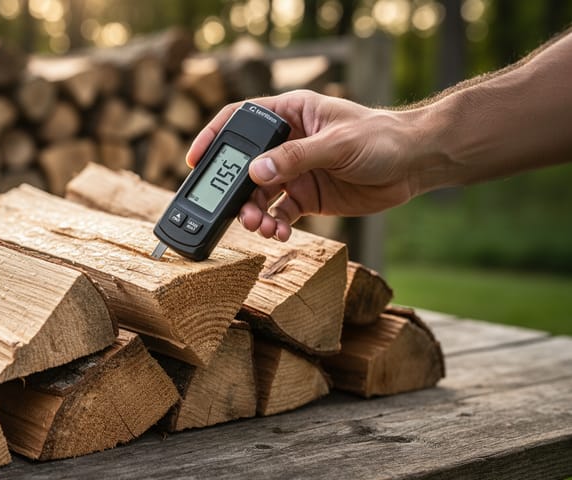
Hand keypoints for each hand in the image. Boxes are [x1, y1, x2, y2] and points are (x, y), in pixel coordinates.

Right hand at [186, 91, 419, 240]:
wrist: (415, 165)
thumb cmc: (382, 138)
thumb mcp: (337, 144)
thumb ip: (295, 158)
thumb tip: (255, 172)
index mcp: (290, 114)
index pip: (240, 121)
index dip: (214, 137)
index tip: (195, 160)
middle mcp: (287, 143)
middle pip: (245, 166)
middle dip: (236, 192)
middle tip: (236, 212)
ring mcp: (295, 172)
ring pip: (259, 195)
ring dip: (254, 214)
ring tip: (262, 228)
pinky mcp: (306, 197)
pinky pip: (279, 214)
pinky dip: (275, 226)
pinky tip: (280, 235)